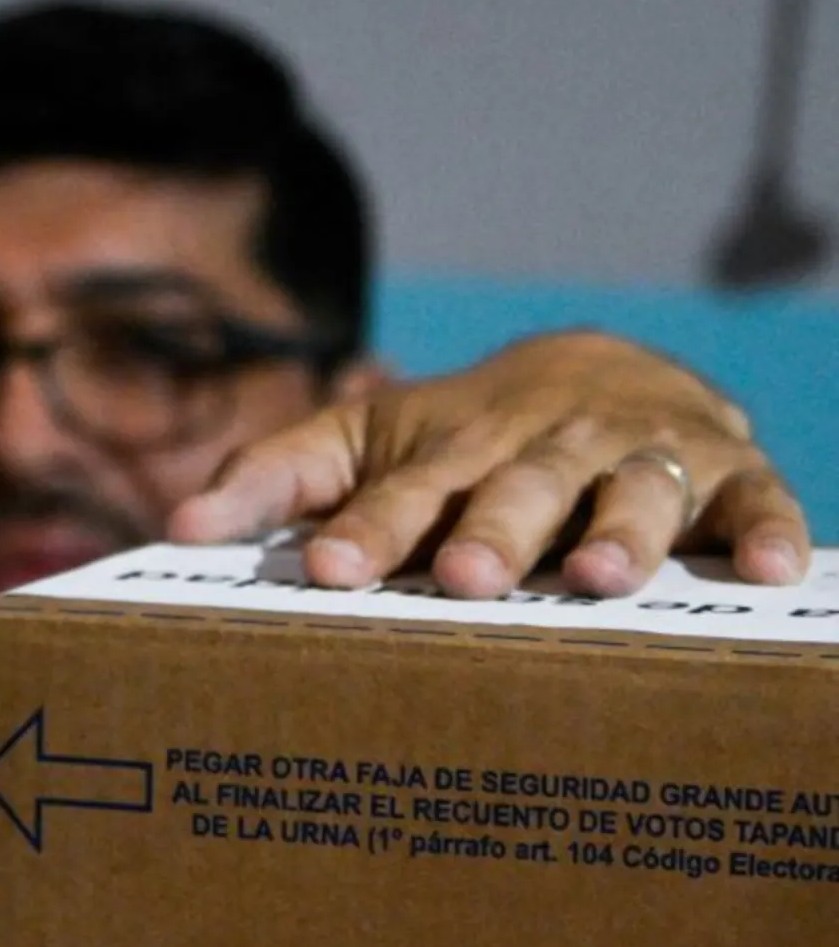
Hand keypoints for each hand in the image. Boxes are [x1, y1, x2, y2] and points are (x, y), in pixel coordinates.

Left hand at [167, 330, 806, 598]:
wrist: (600, 369)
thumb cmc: (462, 434)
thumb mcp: (366, 440)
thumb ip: (274, 478)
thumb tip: (177, 524)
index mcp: (452, 450)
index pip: (399, 492)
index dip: (366, 529)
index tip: (325, 568)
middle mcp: (544, 450)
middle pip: (514, 491)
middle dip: (490, 532)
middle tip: (463, 577)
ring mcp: (639, 459)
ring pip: (630, 495)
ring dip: (619, 533)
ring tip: (599, 578)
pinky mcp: (727, 477)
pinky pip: (755, 505)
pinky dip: (766, 531)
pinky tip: (769, 569)